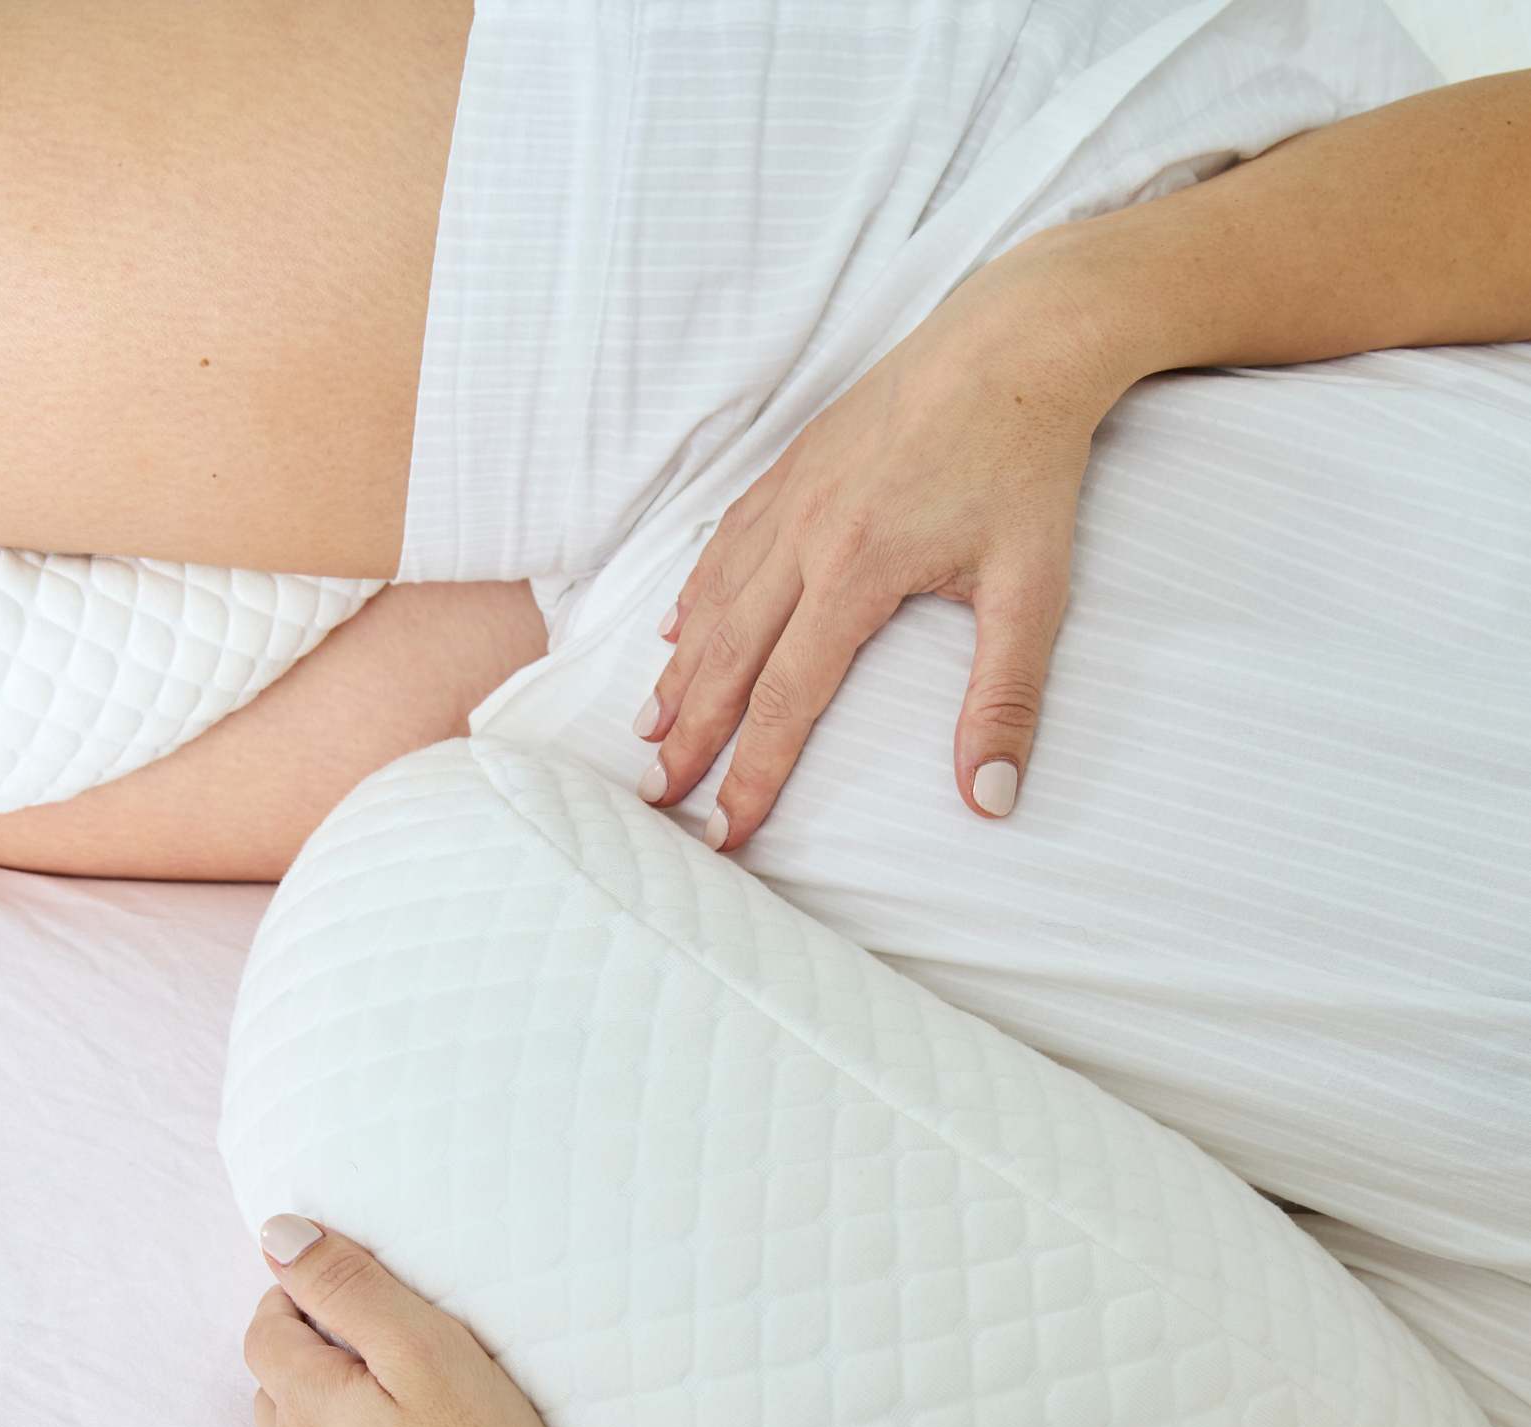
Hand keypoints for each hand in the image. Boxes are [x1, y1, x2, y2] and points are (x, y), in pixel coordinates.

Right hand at [632, 236, 1135, 846]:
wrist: (1018, 338)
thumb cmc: (1030, 464)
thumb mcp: (1033, 591)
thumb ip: (1005, 700)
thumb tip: (991, 800)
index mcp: (854, 572)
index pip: (785, 699)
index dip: (752, 774)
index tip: (727, 831)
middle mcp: (804, 536)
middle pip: (730, 658)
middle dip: (692, 735)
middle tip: (656, 795)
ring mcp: (792, 496)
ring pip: (716, 601)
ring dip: (680, 672)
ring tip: (650, 729)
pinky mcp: (796, 464)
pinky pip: (726, 542)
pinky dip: (696, 593)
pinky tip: (677, 628)